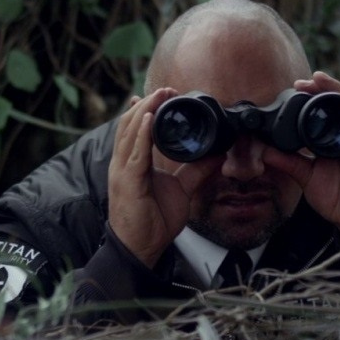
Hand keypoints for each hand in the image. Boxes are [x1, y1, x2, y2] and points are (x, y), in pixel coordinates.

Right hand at [108, 88, 221, 267]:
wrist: (140, 249)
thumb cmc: (153, 222)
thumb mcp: (181, 191)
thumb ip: (196, 171)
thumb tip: (216, 155)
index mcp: (132, 164)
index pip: (134, 129)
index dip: (145, 109)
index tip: (163, 95)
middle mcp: (123, 164)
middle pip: (130, 124)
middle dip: (147, 103)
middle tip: (167, 89)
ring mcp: (122, 172)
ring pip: (130, 132)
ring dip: (145, 110)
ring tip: (160, 95)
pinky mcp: (127, 182)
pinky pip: (134, 153)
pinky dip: (142, 134)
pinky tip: (149, 118)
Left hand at [263, 72, 339, 245]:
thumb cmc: (338, 196)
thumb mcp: (307, 176)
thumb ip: (288, 161)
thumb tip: (264, 150)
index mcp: (337, 139)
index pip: (329, 110)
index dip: (316, 94)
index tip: (297, 85)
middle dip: (327, 88)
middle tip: (309, 78)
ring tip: (326, 83)